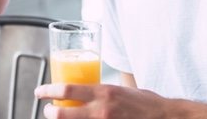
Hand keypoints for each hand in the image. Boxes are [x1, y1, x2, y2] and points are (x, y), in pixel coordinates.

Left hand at [35, 83, 168, 118]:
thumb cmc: (147, 104)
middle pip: (63, 114)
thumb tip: (88, 93)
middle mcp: (101, 111)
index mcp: (104, 92)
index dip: (48, 90)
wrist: (166, 118)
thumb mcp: (122, 90)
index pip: (67, 89)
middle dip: (50, 112)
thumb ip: (103, 93)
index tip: (40, 91)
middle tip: (48, 109)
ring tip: (59, 118)